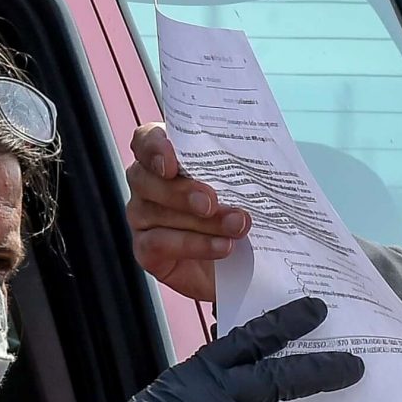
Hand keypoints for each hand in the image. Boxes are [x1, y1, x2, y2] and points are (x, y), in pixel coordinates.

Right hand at [126, 122, 253, 301]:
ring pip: (159, 213)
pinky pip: (160, 244)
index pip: (145, 140)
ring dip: (202, 221)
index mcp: (165, 156)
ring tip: (236, 226)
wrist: (233, 261)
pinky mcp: (145, 249)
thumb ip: (238, 169)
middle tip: (211, 202)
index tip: (172, 163)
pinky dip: (195, 245)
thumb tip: (260, 163)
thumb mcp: (240, 185)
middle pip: (147, 178)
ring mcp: (140, 216)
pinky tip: (223, 246)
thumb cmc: (234, 210)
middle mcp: (146, 183)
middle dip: (183, 191)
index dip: (154, 148)